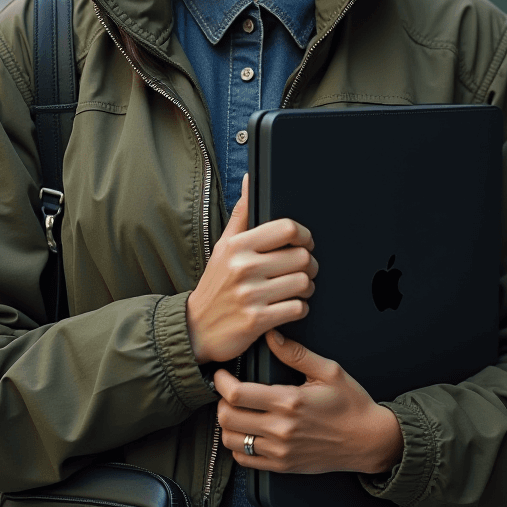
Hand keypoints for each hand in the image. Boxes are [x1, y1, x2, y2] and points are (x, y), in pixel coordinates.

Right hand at [186, 175, 317, 363]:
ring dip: (307, 287)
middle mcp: (244, 267)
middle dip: (309, 264)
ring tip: (298, 288)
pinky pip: (297, 308)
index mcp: (238, 245)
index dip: (304, 235)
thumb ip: (241, 213)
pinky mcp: (257, 320)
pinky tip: (289, 306)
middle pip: (301, 257)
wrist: (197, 327)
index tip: (304, 242)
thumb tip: (249, 179)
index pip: (287, 229)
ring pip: (303, 283)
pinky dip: (299, 308)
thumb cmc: (215, 284)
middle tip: (304, 268)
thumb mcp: (224, 245)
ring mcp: (251, 295)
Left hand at [214, 330, 403, 474]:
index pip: (237, 394)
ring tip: (235, 409)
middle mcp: (281, 430)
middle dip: (220, 400)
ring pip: (233, 440)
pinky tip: (246, 431)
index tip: (221, 373)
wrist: (368, 440)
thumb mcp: (328, 370)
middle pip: (228, 418)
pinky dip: (238, 445)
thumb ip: (296, 353)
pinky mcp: (283, 466)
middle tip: (226, 389)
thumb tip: (272, 335)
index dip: (221, 381)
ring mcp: (280, 451)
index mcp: (289, 402)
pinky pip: (246, 460)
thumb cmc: (351, 404)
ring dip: (227, 423)